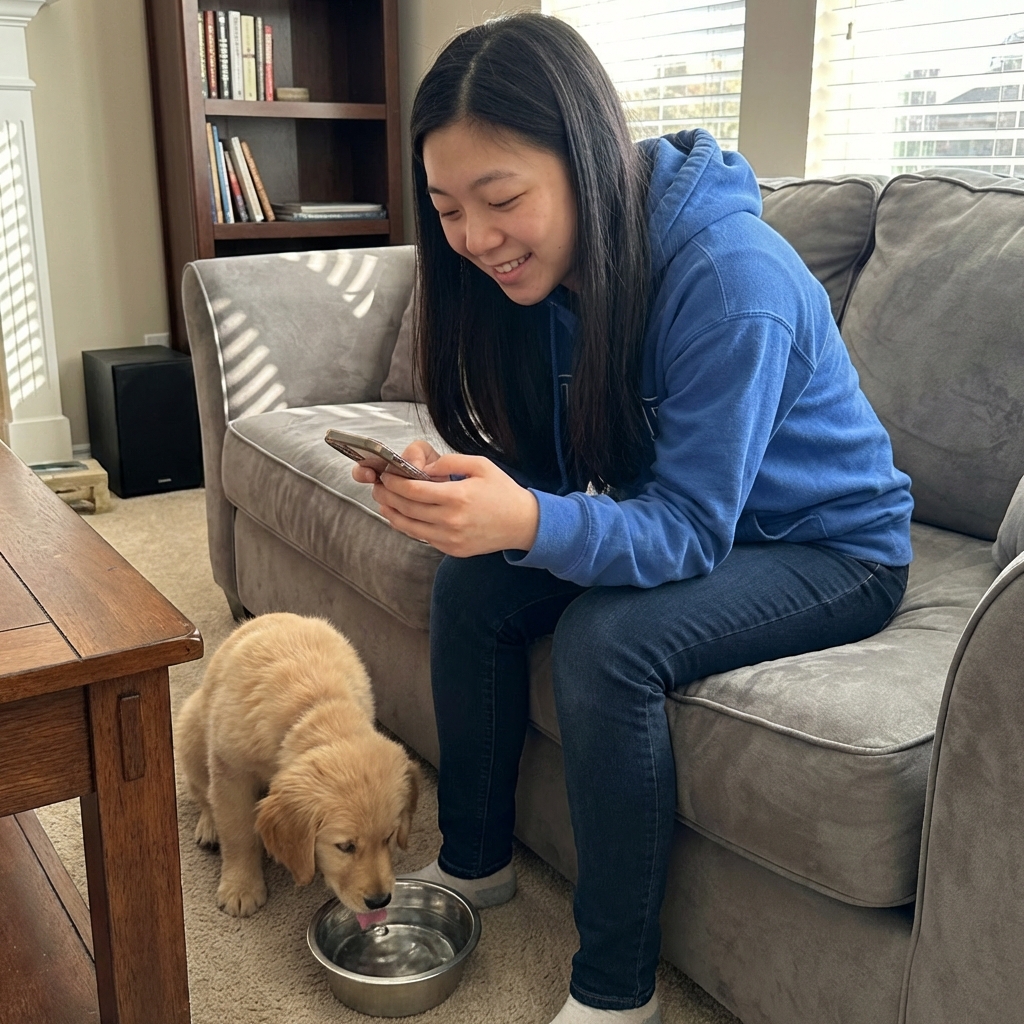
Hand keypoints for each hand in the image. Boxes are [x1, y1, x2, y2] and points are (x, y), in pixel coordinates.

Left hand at [353, 441, 538, 556]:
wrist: (523, 524)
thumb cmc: (503, 492)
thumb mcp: (481, 465)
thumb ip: (449, 462)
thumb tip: (424, 468)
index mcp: (457, 496)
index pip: (413, 490)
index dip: (394, 482)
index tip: (386, 475)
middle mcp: (451, 520)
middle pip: (406, 508)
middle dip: (387, 495)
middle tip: (379, 486)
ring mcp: (450, 538)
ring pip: (409, 527)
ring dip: (392, 514)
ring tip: (384, 502)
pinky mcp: (452, 550)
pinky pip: (423, 537)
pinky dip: (408, 526)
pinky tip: (403, 516)